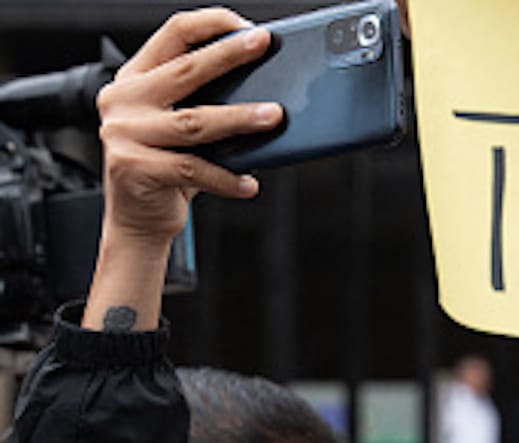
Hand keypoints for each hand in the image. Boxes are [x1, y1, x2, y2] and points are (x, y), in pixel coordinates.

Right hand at [95, 9, 277, 247]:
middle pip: (185, 71)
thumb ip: (206, 103)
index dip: (212, 25)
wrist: (137, 219)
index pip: (173, 35)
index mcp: (135, 78)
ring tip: (274, 116)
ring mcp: (124, 133)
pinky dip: (226, 178)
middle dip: (228, 55)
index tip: (250, 30)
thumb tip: (267, 91)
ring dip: (239, 118)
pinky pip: (193, 170)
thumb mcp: (182, 127)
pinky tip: (250, 183)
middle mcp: (123, 99)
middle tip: (263, 45)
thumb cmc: (168, 170)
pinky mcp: (134, 168)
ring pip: (193, 121)